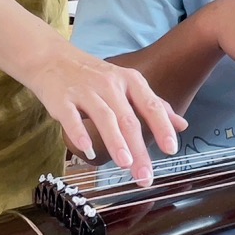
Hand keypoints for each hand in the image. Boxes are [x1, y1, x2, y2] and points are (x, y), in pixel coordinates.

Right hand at [19, 38, 185, 185]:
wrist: (52, 58)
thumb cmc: (94, 75)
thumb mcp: (127, 84)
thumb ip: (153, 104)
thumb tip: (182, 125)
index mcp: (130, 81)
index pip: (151, 106)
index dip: (162, 127)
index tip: (171, 149)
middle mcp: (110, 84)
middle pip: (128, 119)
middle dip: (139, 149)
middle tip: (145, 175)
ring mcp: (85, 90)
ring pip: (104, 117)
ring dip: (116, 141)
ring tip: (125, 164)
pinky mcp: (62, 98)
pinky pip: (72, 117)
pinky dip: (80, 133)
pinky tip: (88, 150)